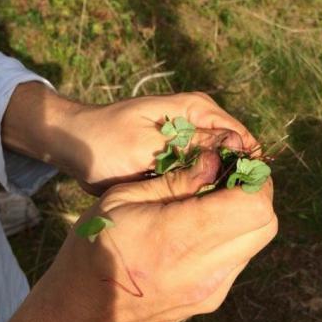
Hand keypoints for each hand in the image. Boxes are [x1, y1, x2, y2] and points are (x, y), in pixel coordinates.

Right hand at [0, 152, 276, 321]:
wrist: (83, 311)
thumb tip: (214, 162)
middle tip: (230, 177)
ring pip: (258, 240)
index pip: (252, 205)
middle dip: (256, 192)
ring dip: (248, 213)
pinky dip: (236, 234)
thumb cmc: (94, 248)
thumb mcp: (121, 200)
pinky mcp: (211, 299)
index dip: (254, 179)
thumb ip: (173, 181)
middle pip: (266, 222)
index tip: (236, 162)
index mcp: (177, 238)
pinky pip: (241, 257)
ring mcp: (211, 289)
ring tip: (217, 200)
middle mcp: (204, 270)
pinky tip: (207, 227)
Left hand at [3, 83, 258, 194]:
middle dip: (232, 178)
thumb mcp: (148, 144)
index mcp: (198, 109)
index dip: (245, 165)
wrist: (76, 146)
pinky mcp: (181, 158)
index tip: (241, 196)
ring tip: (210, 212)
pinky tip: (197, 208)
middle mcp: (200, 123)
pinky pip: (202, 174)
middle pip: (234, 153)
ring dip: (216, 187)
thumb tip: (238, 145)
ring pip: (219, 167)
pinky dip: (201, 189)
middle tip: (223, 210)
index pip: (240, 137)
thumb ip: (191, 144)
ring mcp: (192, 141)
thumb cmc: (106, 141)